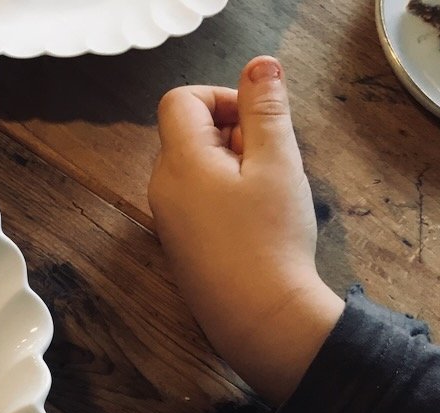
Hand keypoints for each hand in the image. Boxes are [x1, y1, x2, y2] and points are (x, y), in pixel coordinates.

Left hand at [147, 56, 343, 405]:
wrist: (258, 318)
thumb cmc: (269, 241)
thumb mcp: (277, 163)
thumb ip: (265, 110)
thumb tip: (259, 67)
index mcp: (179, 164)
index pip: (179, 101)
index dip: (220, 98)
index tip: (257, 121)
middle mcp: (162, 190)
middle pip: (189, 134)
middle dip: (233, 133)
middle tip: (270, 162)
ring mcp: (168, 220)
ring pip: (197, 168)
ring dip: (235, 165)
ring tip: (267, 195)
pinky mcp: (181, 244)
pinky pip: (199, 200)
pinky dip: (227, 196)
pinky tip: (256, 222)